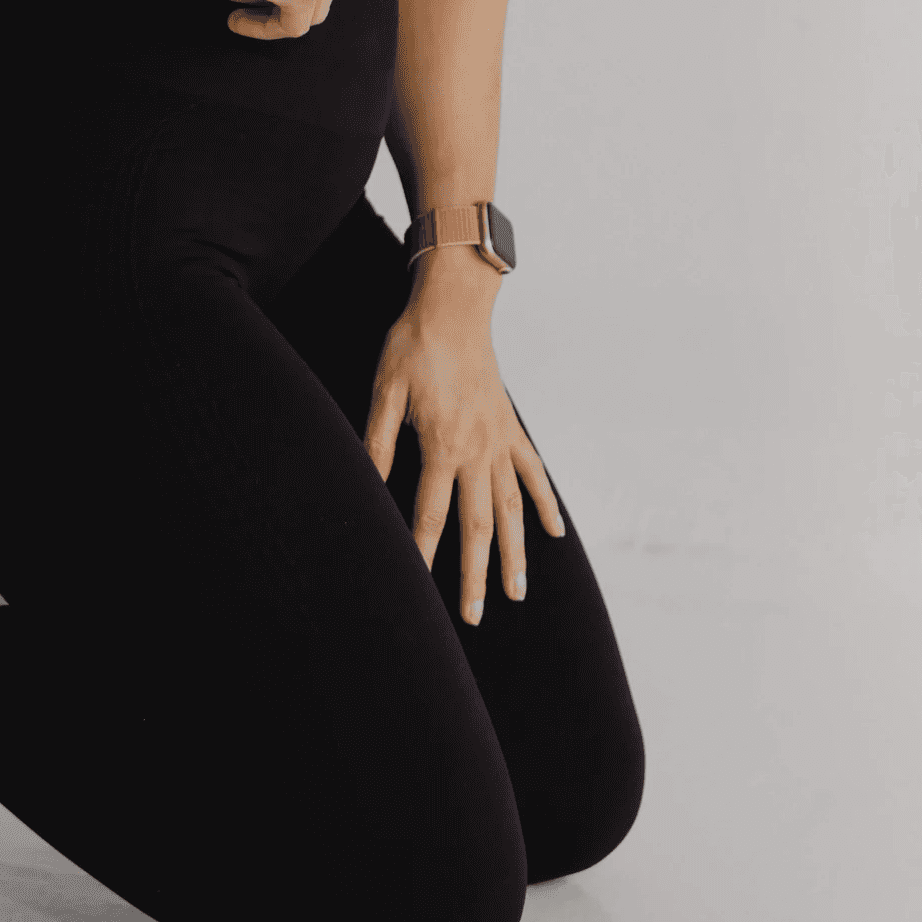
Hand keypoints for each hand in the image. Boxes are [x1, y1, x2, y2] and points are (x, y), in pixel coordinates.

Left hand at [363, 264, 564, 624]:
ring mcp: (499, 440)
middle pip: (478, 526)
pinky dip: (545, 503)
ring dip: (515, 553)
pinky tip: (554, 532)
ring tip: (517, 593)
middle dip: (475, 575)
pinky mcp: (510, 426)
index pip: (430, 514)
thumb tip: (366, 486)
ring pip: (511, 509)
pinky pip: (532, 472)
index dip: (421, 553)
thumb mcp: (383, 390)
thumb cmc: (413, 344)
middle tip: (474, 617)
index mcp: (442, 445)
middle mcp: (477, 450)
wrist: (455, 304)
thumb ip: (377, 442)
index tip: (418, 590)